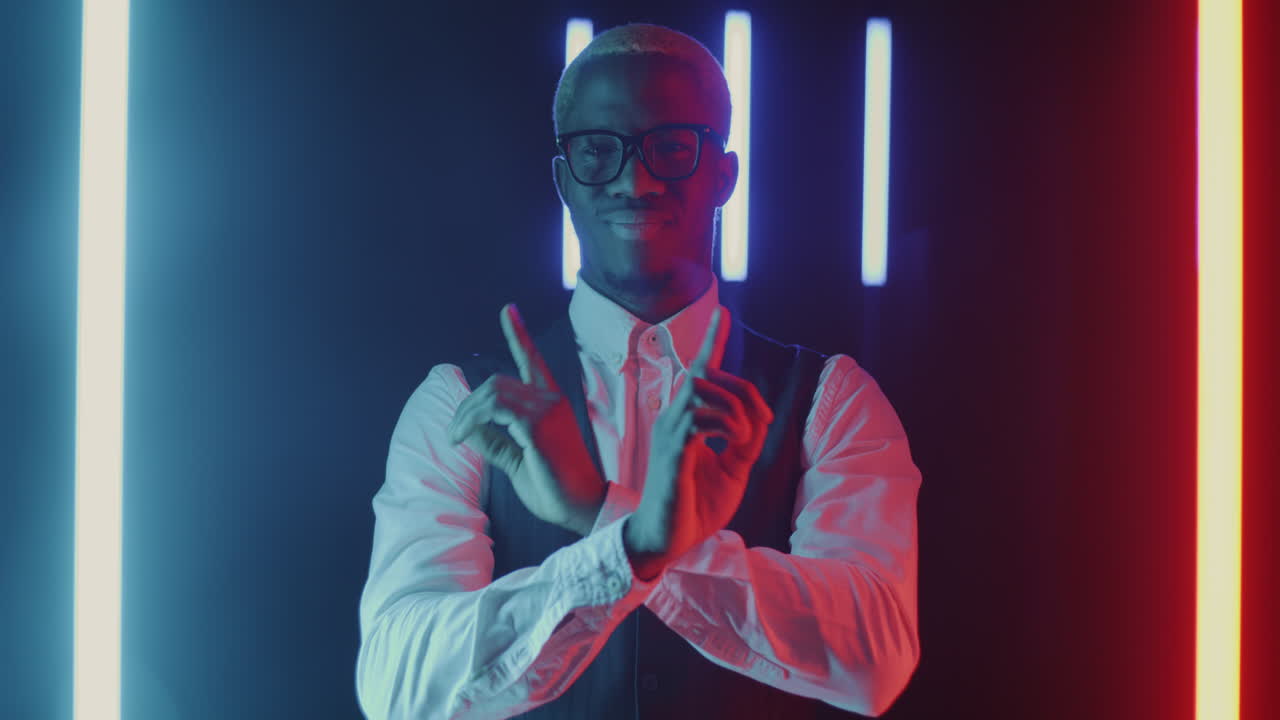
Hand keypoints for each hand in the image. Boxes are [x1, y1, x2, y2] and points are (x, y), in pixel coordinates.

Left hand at [447, 303, 605, 535]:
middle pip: (496, 383)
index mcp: (551, 403)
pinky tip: (463, 438)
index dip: (519, 334)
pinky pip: (495, 410)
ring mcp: (546, 411)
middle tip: (454, 434)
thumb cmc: (553, 486)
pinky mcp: (538, 427)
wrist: (581, 507)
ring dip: (465, 414)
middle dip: (467, 406)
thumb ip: (494, 440)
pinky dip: (472, 420)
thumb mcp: (516, 459)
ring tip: (455, 438)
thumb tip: (466, 426)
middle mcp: (551, 400)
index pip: (532, 360)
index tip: (508, 309)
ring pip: (492, 394)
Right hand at [626, 307, 775, 576]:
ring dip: (735, 411)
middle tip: (758, 425)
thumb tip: (759, 419)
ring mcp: (670, 432)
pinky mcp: (672, 451)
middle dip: (743, 391)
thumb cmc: (695, 506)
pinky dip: (727, 426)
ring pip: (704, 390)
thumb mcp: (733, 471)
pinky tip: (734, 444)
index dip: (711, 341)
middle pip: (708, 375)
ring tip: (743, 441)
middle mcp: (673, 418)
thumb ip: (746, 442)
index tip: (722, 313)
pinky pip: (700, 419)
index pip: (699, 372)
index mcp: (685, 421)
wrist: (668, 540)